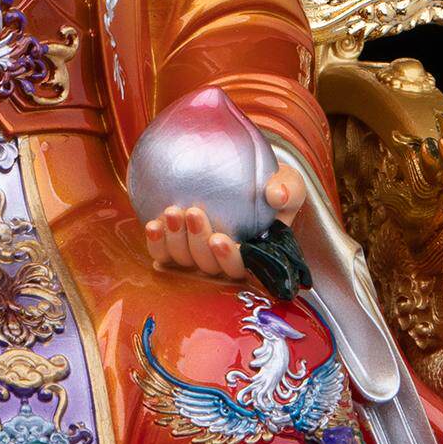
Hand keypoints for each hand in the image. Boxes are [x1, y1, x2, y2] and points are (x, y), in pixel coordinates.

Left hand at [144, 165, 307, 282]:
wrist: (242, 175)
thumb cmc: (269, 184)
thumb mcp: (288, 183)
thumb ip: (289, 190)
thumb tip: (277, 196)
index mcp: (252, 255)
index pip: (240, 268)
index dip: (228, 259)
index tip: (219, 239)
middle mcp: (221, 261)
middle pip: (207, 265)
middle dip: (197, 242)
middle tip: (193, 213)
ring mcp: (196, 256)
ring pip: (183, 260)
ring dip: (175, 240)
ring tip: (173, 212)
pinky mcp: (176, 248)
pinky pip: (163, 253)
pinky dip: (156, 242)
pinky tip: (153, 225)